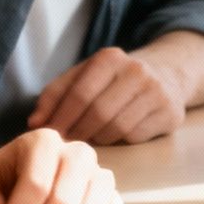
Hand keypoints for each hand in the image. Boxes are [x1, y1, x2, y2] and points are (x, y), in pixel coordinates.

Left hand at [29, 47, 189, 145]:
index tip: (48, 135)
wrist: (168, 75)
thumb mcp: (86, 76)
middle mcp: (136, 71)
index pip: (79, 93)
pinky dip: (120, 141)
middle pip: (97, 113)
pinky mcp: (170, 113)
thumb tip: (34, 123)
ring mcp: (156, 92)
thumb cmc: (115, 80)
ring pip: (116, 128)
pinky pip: (135, 136)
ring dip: (98, 138)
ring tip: (91, 138)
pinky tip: (115, 135)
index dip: (60, 118)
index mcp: (110, 58)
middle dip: (77, 133)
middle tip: (66, 145)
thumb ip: (56, 95)